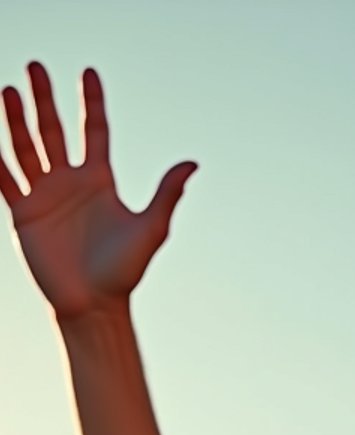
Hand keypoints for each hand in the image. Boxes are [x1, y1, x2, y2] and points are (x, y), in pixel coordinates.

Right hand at [0, 63, 196, 319]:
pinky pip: (6, 180)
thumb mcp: (150, 228)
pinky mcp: (25, 215)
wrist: (94, 305)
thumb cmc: (124, 271)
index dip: (92, 102)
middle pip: (55, 130)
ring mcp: (46, 197)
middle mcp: (70, 183)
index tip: (88, 72)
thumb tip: (192, 164)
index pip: (95, 131)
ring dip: (16, 119)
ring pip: (27, 147)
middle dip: (44, 99)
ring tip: (8, 89)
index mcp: (100, 181)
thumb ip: (167, 194)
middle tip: (35, 65)